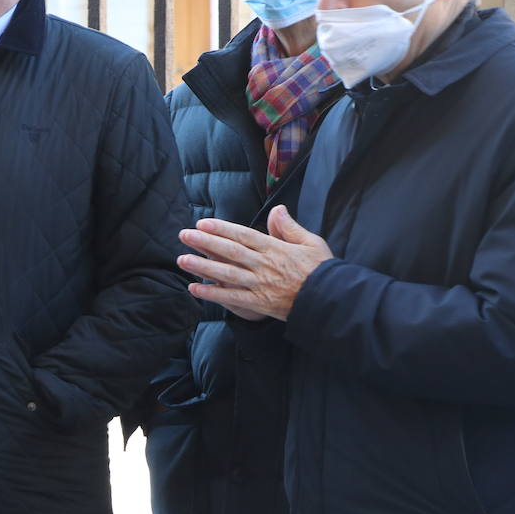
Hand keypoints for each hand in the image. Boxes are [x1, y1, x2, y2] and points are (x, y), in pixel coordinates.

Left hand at [177, 205, 332, 321]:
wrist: (331, 301)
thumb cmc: (322, 270)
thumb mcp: (311, 242)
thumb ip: (290, 227)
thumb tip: (277, 209)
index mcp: (276, 249)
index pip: (243, 236)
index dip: (222, 229)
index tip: (203, 224)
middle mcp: (264, 265)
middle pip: (230, 252)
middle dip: (205, 243)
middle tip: (184, 235)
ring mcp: (260, 285)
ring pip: (227, 274)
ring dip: (203, 267)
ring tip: (183, 259)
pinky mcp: (259, 303)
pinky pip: (232, 298)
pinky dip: (213, 294)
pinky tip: (195, 288)